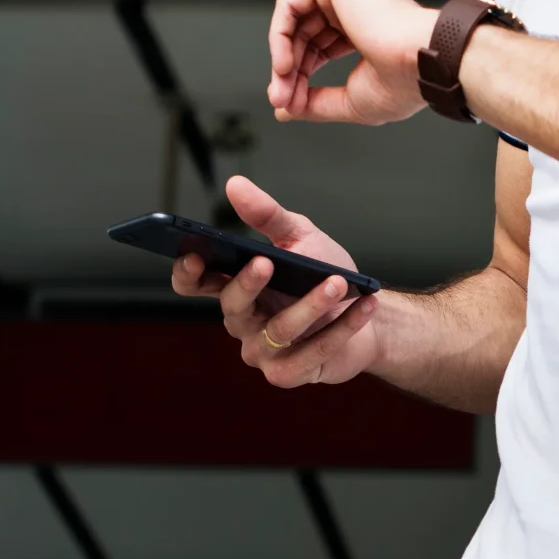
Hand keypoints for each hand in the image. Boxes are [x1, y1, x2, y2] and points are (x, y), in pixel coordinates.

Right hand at [169, 175, 381, 387]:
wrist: (370, 315)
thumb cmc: (325, 274)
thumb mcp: (300, 236)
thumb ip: (267, 215)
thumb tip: (235, 185)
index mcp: (235, 287)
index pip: (195, 283)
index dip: (188, 272)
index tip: (193, 255)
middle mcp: (243, 323)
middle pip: (233, 306)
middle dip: (249, 283)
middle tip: (266, 261)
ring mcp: (264, 352)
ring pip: (280, 330)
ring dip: (311, 305)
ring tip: (338, 282)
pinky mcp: (291, 374)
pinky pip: (313, 353)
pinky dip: (342, 328)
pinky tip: (363, 306)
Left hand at [266, 0, 437, 124]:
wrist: (424, 61)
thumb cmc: (406, 80)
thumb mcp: (351, 101)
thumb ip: (316, 103)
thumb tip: (285, 109)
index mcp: (365, 25)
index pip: (318, 48)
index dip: (301, 77)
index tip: (291, 104)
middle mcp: (355, 2)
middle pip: (304, 35)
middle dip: (289, 71)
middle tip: (282, 98)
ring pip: (294, 20)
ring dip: (282, 57)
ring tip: (284, 85)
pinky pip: (290, 3)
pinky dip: (279, 36)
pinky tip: (285, 64)